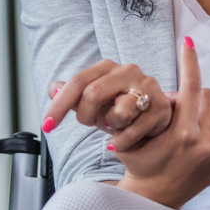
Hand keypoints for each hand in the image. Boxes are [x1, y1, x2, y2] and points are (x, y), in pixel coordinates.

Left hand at [43, 59, 172, 153]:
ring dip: (110, 126)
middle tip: (90, 124)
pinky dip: (121, 142)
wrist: (152, 123)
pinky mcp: (161, 107)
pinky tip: (120, 141)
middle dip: (86, 116)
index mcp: (107, 67)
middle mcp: (128, 71)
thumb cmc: (119, 110)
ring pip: (117, 112)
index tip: (47, 126)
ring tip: (114, 126)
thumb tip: (53, 88)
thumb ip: (71, 95)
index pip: (77, 82)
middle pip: (93, 93)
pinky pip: (132, 130)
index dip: (59, 106)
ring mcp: (147, 87)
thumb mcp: (91, 104)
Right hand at [114, 40, 209, 207]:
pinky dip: (207, 125)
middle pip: (206, 94)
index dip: (188, 62)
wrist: (154, 199)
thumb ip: (147, 110)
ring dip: (200, 109)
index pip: (191, 87)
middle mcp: (206, 143)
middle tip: (172, 109)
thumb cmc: (138, 163)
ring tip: (182, 125)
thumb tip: (164, 89)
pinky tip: (192, 140)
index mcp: (182, 135)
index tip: (188, 42)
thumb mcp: (132, 135)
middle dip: (190, 94)